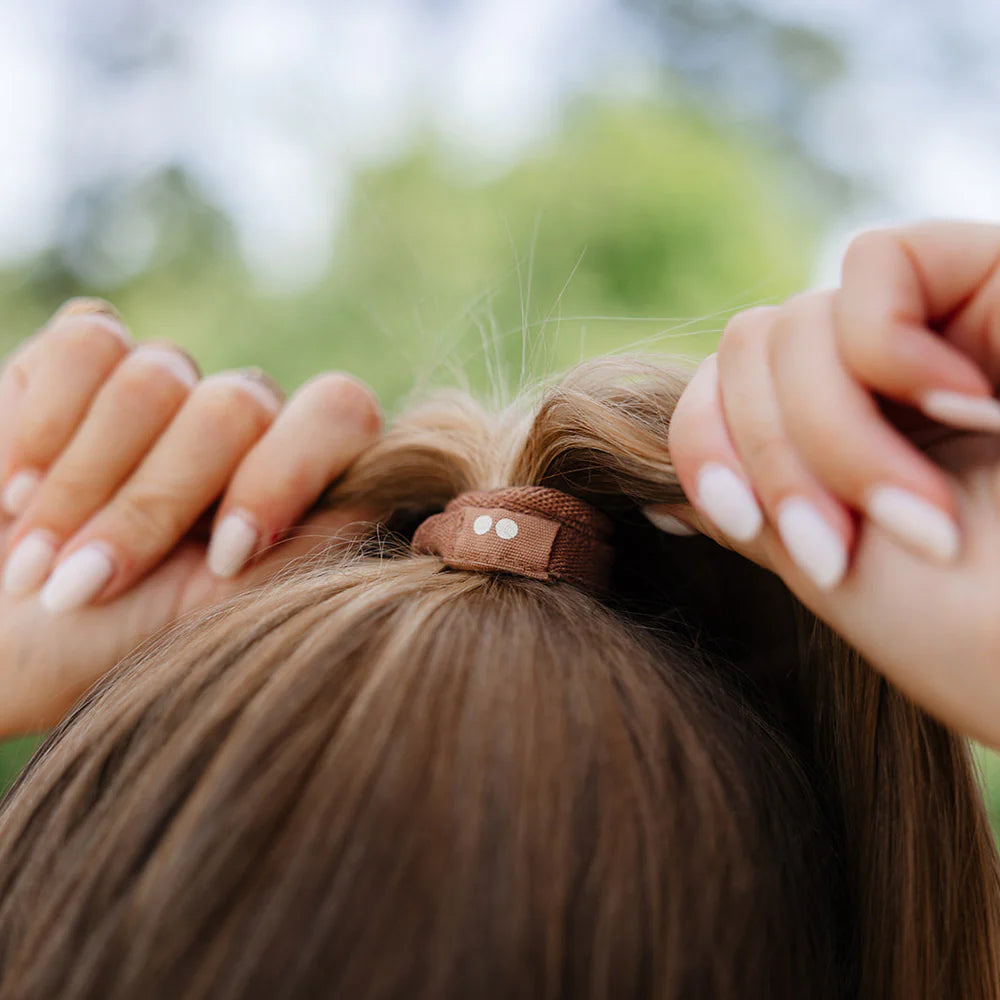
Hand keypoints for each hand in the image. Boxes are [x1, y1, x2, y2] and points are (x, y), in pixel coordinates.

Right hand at [0, 299, 381, 737]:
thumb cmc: (96, 648)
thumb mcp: (210, 620)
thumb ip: (303, 553)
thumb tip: (392, 499)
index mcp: (287, 483)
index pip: (340, 412)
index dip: (284, 474)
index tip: (221, 559)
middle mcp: (239, 427)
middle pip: (238, 403)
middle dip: (153, 504)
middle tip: (89, 586)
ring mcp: (164, 386)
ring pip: (158, 374)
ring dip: (83, 484)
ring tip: (38, 560)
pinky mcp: (81, 359)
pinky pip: (87, 341)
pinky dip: (39, 424)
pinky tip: (13, 493)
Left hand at [649, 221, 999, 747]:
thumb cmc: (971, 632)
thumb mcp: (821, 564)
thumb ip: (744, 510)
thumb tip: (650, 497)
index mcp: (826, 436)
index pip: (716, 389)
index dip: (704, 447)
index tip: (747, 526)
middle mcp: (870, 376)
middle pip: (743, 352)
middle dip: (775, 460)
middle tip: (840, 550)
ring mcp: (925, 327)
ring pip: (790, 323)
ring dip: (835, 437)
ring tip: (926, 518)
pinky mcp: (984, 276)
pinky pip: (874, 265)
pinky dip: (889, 350)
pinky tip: (973, 408)